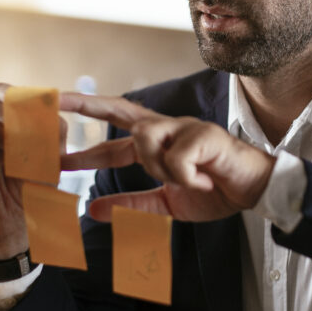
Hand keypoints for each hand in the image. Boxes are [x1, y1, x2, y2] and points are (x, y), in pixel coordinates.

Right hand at [0, 82, 66, 258]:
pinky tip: (3, 162)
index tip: (31, 107)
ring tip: (12, 148)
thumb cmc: (33, 189)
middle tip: (24, 132)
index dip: (13, 95)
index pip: (0, 92)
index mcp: (0, 122)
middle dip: (7, 114)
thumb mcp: (51, 156)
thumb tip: (50, 104)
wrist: (18, 225)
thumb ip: (53, 130)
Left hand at [59, 93, 274, 221]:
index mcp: (157, 145)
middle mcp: (166, 129)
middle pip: (120, 109)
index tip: (57, 157)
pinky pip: (176, 157)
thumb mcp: (165, 204)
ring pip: (145, 138)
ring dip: (157, 166)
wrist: (254, 190)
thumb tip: (92, 210)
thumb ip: (131, 205)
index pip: (113, 140)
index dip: (85, 149)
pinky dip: (184, 175)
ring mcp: (184, 127)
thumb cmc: (214, 190)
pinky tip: (202, 179)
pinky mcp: (204, 133)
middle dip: (87, 104)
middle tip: (58, 100)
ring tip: (183, 180)